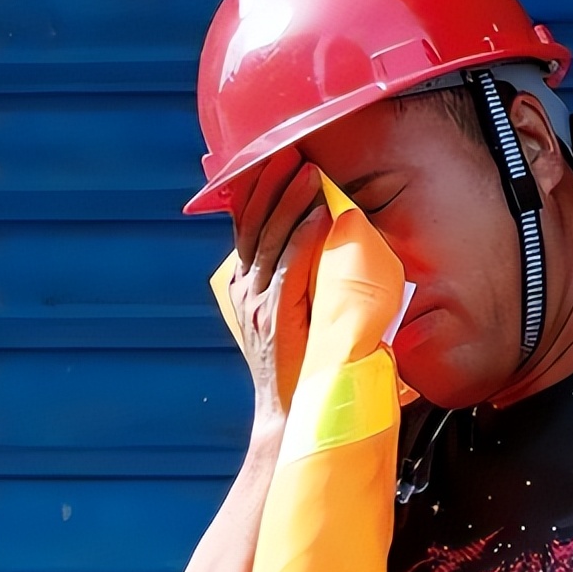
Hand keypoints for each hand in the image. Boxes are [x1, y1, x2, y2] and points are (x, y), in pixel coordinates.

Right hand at [228, 149, 326, 417]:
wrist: (290, 418)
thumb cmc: (302, 368)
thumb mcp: (296, 317)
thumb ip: (301, 283)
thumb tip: (326, 247)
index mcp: (247, 288)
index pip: (250, 228)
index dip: (261, 192)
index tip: (275, 161)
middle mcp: (246, 291)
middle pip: (257, 225)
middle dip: (274, 185)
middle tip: (292, 154)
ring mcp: (258, 305)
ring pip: (272, 240)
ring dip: (291, 203)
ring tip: (308, 173)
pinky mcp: (277, 318)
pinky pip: (290, 268)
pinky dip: (304, 238)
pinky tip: (318, 215)